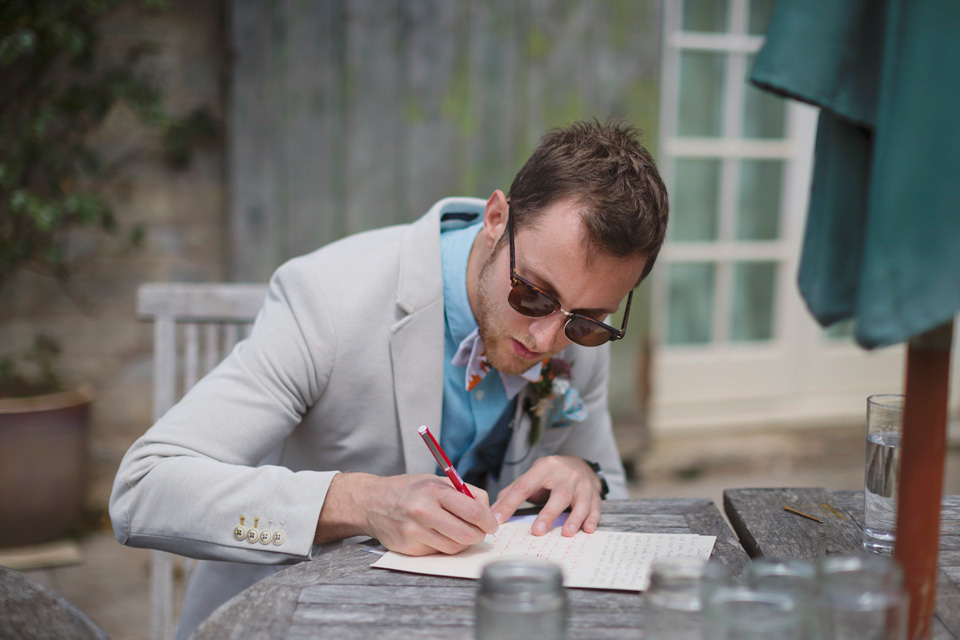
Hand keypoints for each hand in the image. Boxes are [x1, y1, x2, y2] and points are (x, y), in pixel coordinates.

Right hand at [316, 472, 497, 555]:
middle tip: (480, 532)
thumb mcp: (436, 481)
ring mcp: (415, 532)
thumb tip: (489, 512)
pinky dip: (445, 546)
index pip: (473, 511)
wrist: (372, 502)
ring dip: (463, 543)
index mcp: (434, 491)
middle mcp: (424, 511)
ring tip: (459, 532)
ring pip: (455, 547)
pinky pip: (438, 552)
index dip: (488, 521)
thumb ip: (464, 493)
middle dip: (479, 535)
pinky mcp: (409, 548)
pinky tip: (439, 535)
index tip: (491, 523)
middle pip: (467, 534)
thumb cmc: (409, 490)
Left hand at [490, 455, 601, 537]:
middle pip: (559, 494)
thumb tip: (493, 510)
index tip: (498, 519)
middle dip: (548, 514)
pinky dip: (592, 519)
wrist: (580, 464)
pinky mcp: (594, 494)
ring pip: (580, 502)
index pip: (525, 485)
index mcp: (545, 468)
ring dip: (574, 518)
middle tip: (537, 531)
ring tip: (567, 533)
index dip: (510, 503)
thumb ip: (513, 491)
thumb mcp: (532, 475)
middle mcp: (566, 475)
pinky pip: (595, 507)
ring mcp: (582, 485)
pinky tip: (588, 530)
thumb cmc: (551, 474)